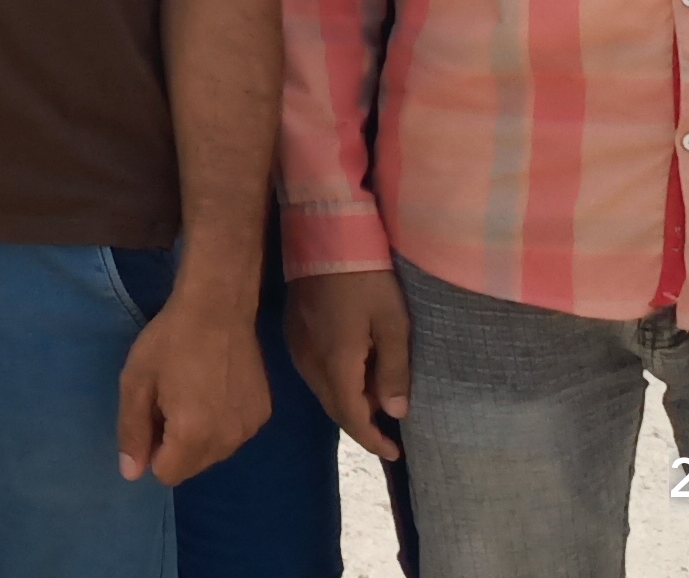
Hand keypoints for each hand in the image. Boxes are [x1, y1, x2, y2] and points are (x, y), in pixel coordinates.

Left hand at [118, 282, 270, 483]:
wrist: (219, 306)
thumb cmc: (170, 340)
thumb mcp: (136, 382)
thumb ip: (132, 431)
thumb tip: (132, 474)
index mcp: (192, 435)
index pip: (167, 474)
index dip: (152, 450)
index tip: (152, 416)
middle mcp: (227, 440)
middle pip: (192, 468)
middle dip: (175, 446)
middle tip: (169, 401)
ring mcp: (250, 428)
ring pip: (214, 453)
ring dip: (199, 437)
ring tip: (193, 393)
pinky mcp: (263, 414)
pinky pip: (233, 436)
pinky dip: (221, 424)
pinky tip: (216, 390)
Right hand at [285, 269, 411, 459]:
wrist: (324, 235)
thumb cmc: (366, 277)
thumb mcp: (393, 323)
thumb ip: (393, 370)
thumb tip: (394, 412)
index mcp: (335, 364)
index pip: (351, 417)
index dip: (373, 439)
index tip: (395, 453)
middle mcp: (309, 362)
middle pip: (334, 408)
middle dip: (362, 425)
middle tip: (390, 434)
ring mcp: (296, 347)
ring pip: (322, 391)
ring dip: (348, 404)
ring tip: (376, 405)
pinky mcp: (293, 332)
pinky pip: (314, 373)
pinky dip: (336, 385)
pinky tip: (353, 377)